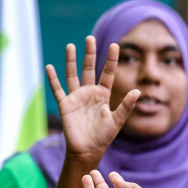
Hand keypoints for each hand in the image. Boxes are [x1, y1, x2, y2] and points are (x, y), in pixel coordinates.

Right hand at [47, 37, 138, 161]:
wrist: (87, 150)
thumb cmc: (103, 137)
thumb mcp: (117, 120)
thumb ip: (126, 106)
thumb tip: (137, 91)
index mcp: (103, 95)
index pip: (108, 73)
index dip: (111, 60)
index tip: (114, 45)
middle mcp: (89, 93)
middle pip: (89, 69)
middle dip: (90, 54)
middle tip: (90, 38)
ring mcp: (76, 98)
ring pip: (72, 75)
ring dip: (71, 61)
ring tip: (70, 45)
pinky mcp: (65, 105)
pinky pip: (58, 90)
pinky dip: (53, 79)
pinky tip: (49, 67)